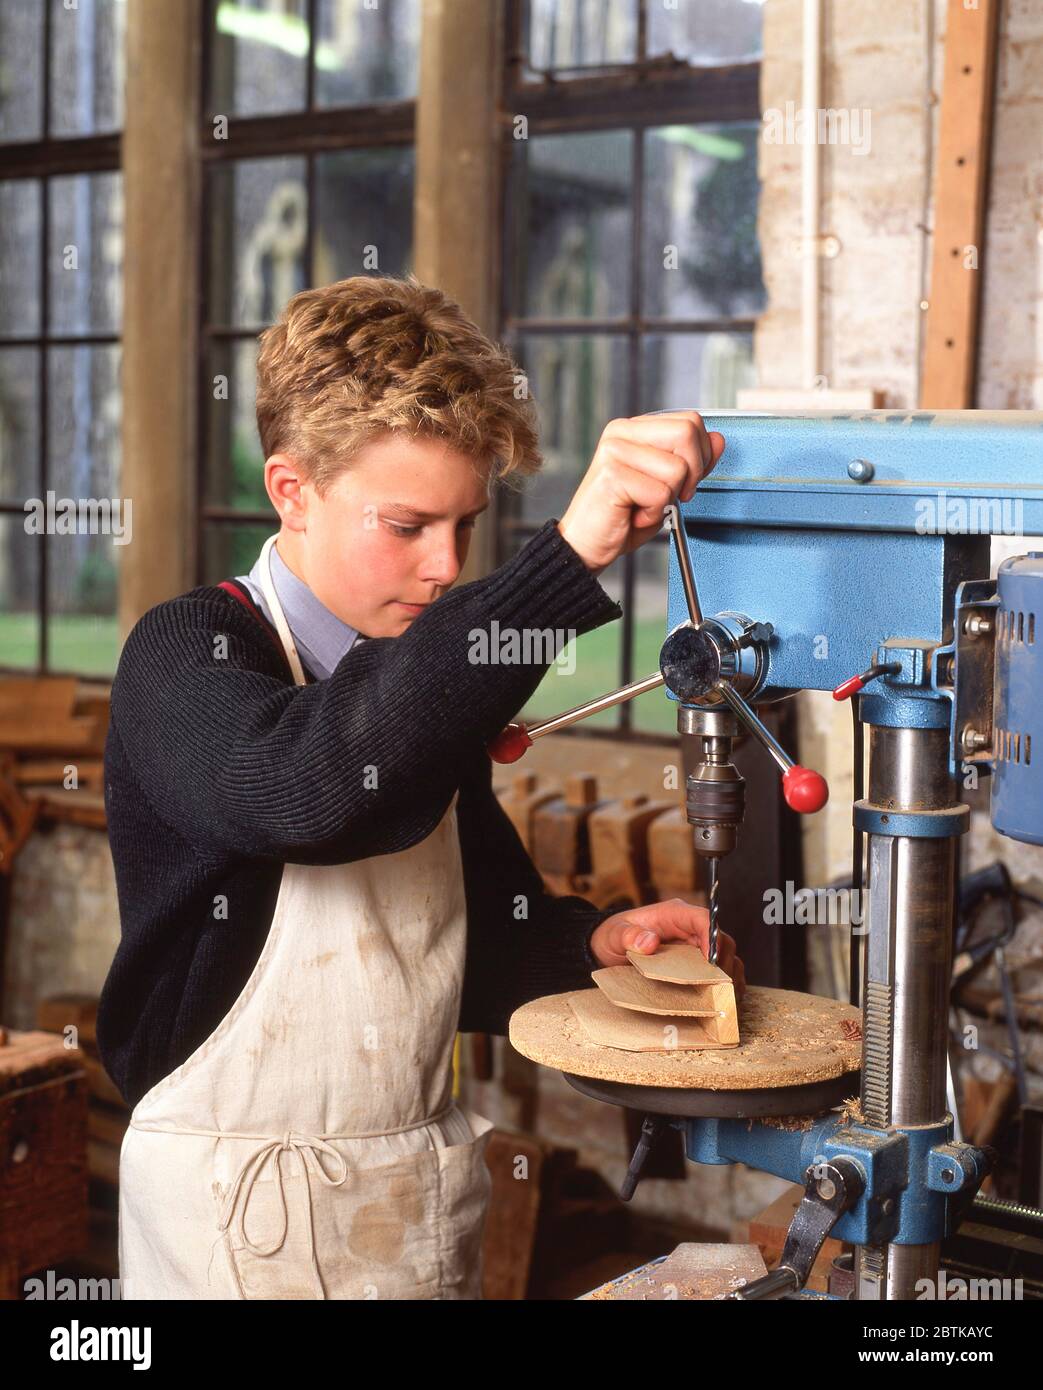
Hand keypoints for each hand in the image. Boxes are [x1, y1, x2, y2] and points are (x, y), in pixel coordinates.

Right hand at [557, 411, 724, 574]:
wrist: (586, 547)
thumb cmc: (621, 518)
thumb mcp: (667, 487)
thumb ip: (693, 462)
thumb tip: (717, 440)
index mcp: (634, 429)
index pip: (690, 422)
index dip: (700, 456)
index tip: (684, 482)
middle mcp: (621, 433)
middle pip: (687, 432)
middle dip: (692, 473)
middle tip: (668, 495)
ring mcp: (615, 451)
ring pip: (677, 468)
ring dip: (668, 499)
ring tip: (642, 506)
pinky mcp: (612, 475)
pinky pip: (660, 493)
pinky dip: (654, 513)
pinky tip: (633, 515)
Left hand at [589, 898, 745, 999]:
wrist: (607, 948)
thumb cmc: (612, 936)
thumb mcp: (614, 935)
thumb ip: (628, 936)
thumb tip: (649, 941)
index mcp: (675, 914)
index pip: (704, 920)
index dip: (713, 940)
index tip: (711, 964)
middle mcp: (690, 929)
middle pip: (721, 941)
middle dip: (724, 965)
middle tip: (719, 988)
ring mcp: (695, 946)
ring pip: (726, 957)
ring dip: (729, 977)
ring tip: (726, 998)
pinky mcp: (695, 963)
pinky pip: (719, 971)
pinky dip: (724, 985)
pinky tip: (724, 1000)